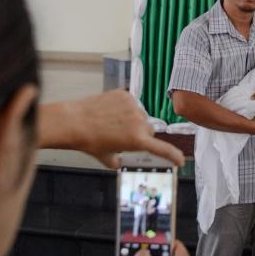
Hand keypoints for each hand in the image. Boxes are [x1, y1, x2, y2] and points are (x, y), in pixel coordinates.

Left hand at [41, 90, 184, 168]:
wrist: (73, 121)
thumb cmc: (89, 141)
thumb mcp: (106, 157)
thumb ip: (119, 161)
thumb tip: (120, 161)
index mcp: (137, 140)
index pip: (162, 149)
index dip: (173, 156)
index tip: (181, 161)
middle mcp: (139, 122)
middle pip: (149, 130)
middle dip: (140, 135)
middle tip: (123, 137)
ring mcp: (133, 106)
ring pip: (140, 115)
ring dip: (132, 120)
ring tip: (112, 123)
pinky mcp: (125, 95)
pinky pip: (131, 103)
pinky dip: (124, 107)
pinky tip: (110, 112)